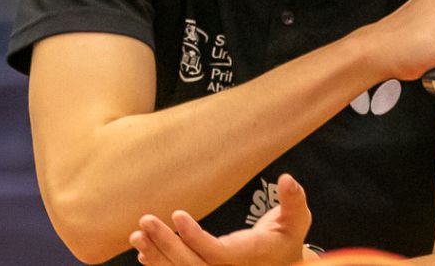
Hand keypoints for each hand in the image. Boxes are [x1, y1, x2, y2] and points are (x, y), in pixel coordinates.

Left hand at [129, 174, 313, 265]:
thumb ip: (294, 200)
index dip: (196, 237)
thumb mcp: (297, 220)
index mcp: (249, 257)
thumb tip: (287, 178)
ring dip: (156, 255)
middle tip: (146, 220)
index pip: (217, 253)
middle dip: (166, 244)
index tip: (177, 214)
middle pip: (192, 265)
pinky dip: (159, 265)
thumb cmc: (286, 239)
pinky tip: (143, 253)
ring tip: (137, 235)